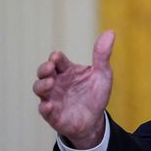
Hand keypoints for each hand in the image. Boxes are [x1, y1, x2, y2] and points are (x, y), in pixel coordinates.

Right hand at [33, 30, 115, 148]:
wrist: (95, 119)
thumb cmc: (96, 93)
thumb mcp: (102, 73)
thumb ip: (102, 54)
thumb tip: (110, 31)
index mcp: (68, 71)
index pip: (58, 60)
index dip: (56, 58)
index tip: (56, 57)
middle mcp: (57, 83)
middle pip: (44, 72)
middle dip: (44, 69)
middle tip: (50, 67)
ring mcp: (53, 98)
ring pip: (39, 89)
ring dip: (42, 85)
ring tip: (50, 83)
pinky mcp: (53, 114)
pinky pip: (45, 111)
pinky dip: (45, 108)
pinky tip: (49, 106)